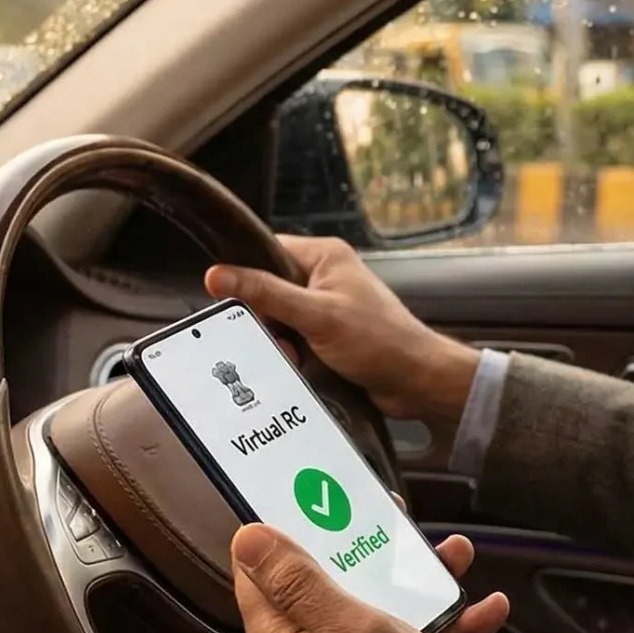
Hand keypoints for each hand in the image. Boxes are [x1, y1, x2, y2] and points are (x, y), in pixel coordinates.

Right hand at [207, 235, 478, 430]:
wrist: (416, 381)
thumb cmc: (377, 340)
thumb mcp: (316, 315)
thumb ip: (266, 294)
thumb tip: (216, 275)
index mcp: (323, 256)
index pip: (266, 251)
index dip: (245, 274)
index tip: (231, 301)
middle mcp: (323, 276)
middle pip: (267, 290)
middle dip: (265, 320)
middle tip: (275, 339)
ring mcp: (326, 307)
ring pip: (277, 321)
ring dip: (279, 342)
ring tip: (294, 357)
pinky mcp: (327, 336)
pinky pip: (293, 341)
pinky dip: (292, 355)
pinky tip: (301, 367)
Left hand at [232, 522, 510, 632]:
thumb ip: (301, 584)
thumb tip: (247, 538)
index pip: (260, 578)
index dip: (286, 535)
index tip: (315, 500)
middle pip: (322, 594)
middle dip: (365, 555)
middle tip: (397, 524)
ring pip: (369, 620)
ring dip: (413, 587)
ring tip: (452, 560)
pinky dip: (437, 629)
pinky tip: (480, 612)